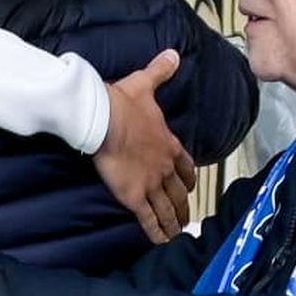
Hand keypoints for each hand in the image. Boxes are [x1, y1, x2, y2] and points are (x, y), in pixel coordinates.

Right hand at [96, 50, 197, 243]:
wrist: (105, 118)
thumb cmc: (123, 102)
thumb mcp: (145, 84)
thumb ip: (161, 71)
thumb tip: (173, 54)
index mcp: (168, 143)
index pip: (185, 165)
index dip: (189, 178)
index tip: (191, 186)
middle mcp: (164, 167)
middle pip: (179, 192)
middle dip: (183, 205)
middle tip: (185, 216)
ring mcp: (151, 183)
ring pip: (167, 208)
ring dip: (174, 221)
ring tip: (178, 233)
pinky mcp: (134, 196)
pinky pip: (149, 218)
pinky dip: (157, 231)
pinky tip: (161, 241)